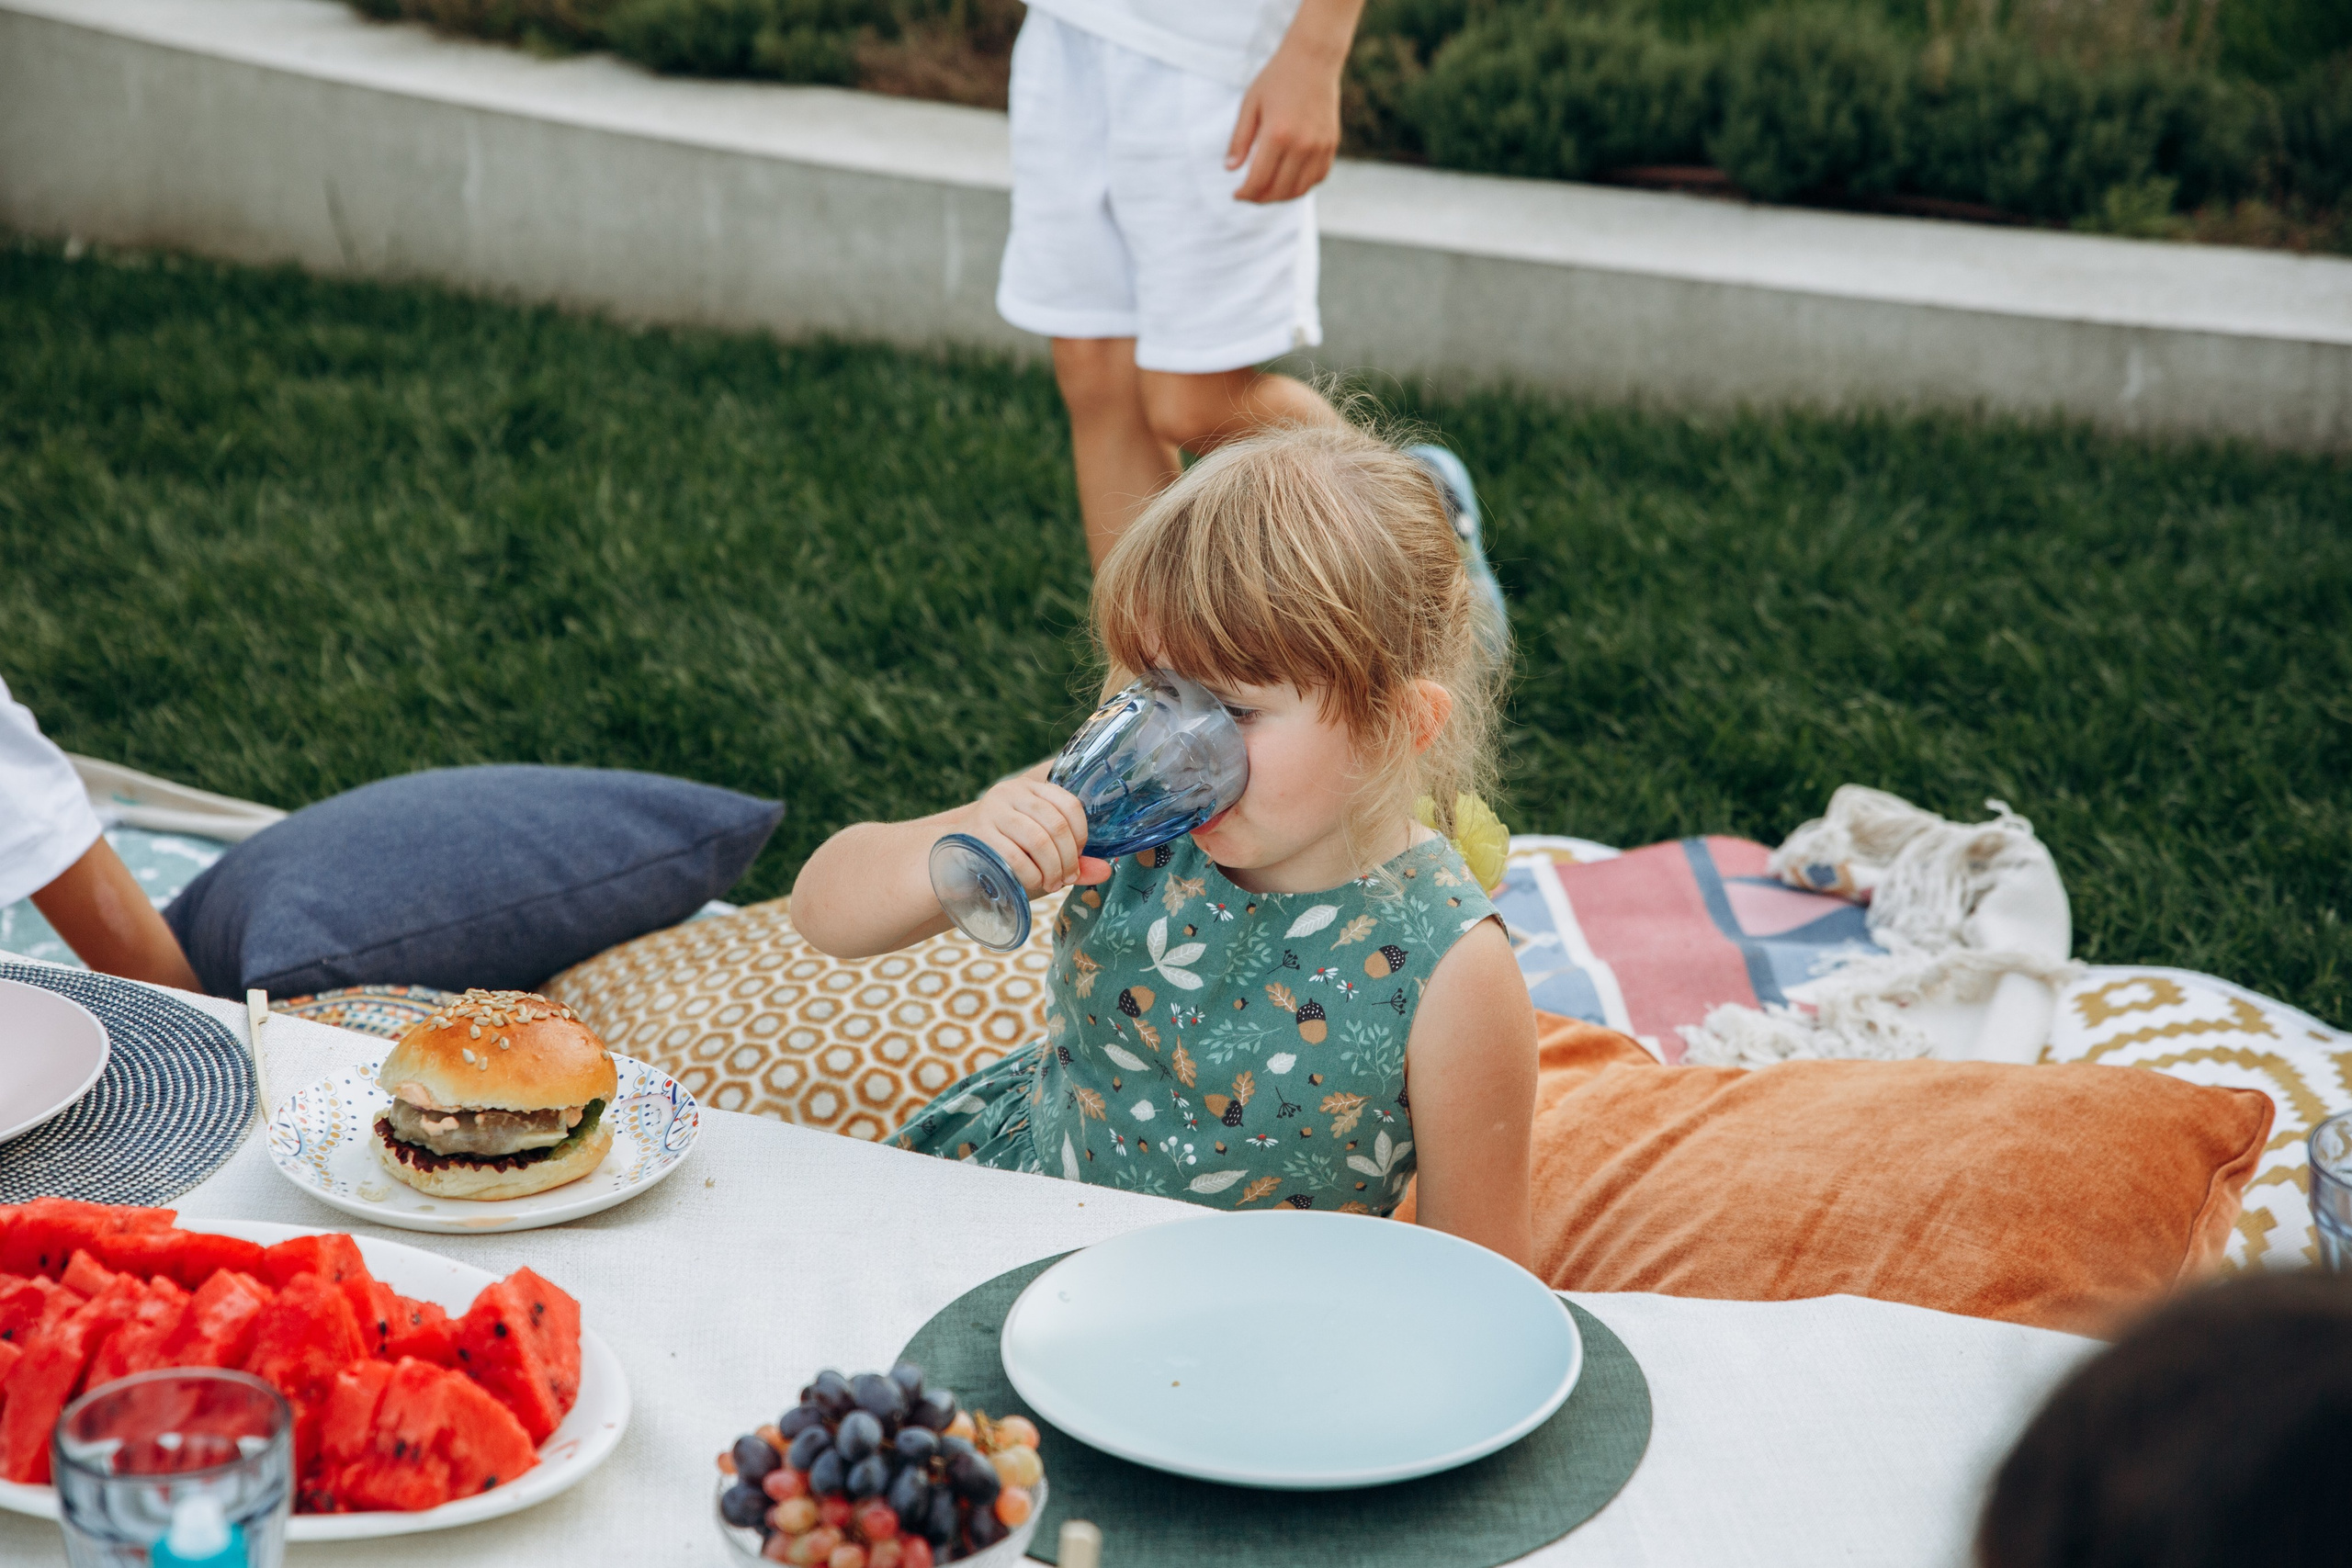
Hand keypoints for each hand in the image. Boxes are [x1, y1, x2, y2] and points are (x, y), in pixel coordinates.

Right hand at [963, 776, 1113, 895]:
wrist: (954, 859)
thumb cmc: (1006, 853)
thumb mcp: (1042, 852)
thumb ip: (1074, 859)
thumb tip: (1107, 870)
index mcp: (1030, 788)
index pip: (1069, 803)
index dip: (1081, 834)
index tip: (1078, 856)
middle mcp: (1010, 792)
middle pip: (1056, 824)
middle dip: (1068, 858)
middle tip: (1067, 878)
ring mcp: (992, 810)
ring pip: (1038, 840)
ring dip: (1052, 869)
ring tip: (1052, 883)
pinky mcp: (977, 833)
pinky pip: (1014, 856)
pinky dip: (1031, 875)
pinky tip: (1033, 883)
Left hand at [1226, 32, 1346, 203]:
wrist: (1313, 60)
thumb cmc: (1277, 79)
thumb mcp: (1250, 105)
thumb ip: (1239, 139)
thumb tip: (1230, 170)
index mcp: (1277, 135)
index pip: (1259, 180)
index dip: (1245, 193)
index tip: (1236, 195)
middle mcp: (1302, 145)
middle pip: (1279, 190)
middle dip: (1260, 198)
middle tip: (1249, 195)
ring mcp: (1320, 146)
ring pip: (1300, 189)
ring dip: (1281, 197)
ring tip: (1267, 192)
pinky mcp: (1331, 144)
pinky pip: (1318, 178)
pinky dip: (1302, 186)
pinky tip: (1288, 181)